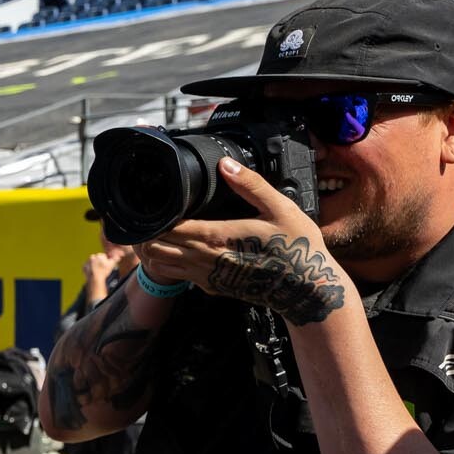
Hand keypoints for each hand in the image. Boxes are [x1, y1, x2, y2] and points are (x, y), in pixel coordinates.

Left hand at [80, 251, 117, 302]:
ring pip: (92, 263)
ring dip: (94, 266)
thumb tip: (116, 256)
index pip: (104, 256)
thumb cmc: (103, 272)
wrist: (95, 279)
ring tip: (98, 272)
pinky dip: (90, 269)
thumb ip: (114, 259)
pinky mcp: (84, 267)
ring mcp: (87, 262)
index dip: (106, 261)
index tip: (106, 265)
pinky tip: (94, 273)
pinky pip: (87, 267)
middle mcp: (92, 257)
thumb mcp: (112, 264)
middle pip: (97, 259)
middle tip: (102, 269)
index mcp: (99, 255)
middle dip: (99, 263)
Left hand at [137, 157, 353, 326]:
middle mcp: (204, 260)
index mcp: (216, 237)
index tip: (155, 202)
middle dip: (148, 231)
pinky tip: (178, 247)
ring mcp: (206, 277)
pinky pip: (176, 276)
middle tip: (152, 214)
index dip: (155, 216)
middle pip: (154, 247)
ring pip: (159, 264)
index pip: (167, 227)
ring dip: (153, 248)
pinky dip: (167, 262)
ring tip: (160, 230)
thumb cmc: (295, 248)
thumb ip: (250, 185)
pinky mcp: (211, 287)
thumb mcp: (280, 208)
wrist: (306, 290)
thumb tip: (226, 164)